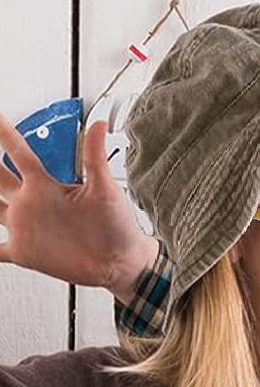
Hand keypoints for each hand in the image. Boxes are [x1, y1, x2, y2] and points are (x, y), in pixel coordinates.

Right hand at [0, 110, 158, 300]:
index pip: (17, 152)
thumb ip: (95, 157)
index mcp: (45, 186)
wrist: (122, 262)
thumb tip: (100, 124)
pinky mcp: (24, 252)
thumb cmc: (118, 226)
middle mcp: (31, 203)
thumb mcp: (106, 189)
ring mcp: (24, 227)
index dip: (3, 133)